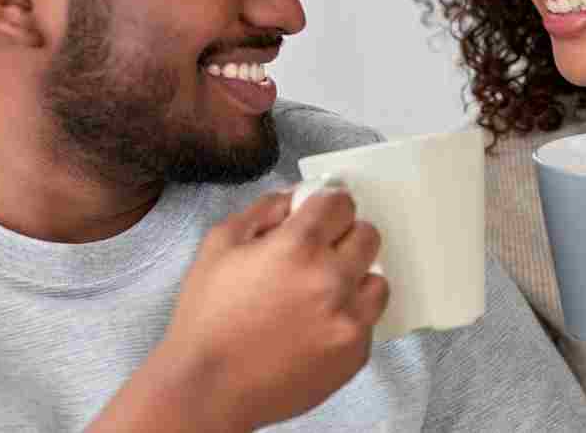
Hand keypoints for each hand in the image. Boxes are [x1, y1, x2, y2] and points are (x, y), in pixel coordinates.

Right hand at [111, 186, 388, 430]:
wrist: (208, 388)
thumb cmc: (207, 318)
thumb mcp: (219, 246)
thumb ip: (263, 210)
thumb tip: (295, 197)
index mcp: (298, 246)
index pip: (341, 203)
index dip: (327, 206)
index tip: (319, 215)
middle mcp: (332, 279)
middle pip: (368, 235)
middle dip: (344, 237)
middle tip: (319, 252)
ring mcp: (349, 319)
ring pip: (378, 278)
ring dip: (355, 278)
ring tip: (322, 292)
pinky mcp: (355, 353)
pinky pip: (369, 320)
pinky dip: (350, 316)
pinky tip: (317, 324)